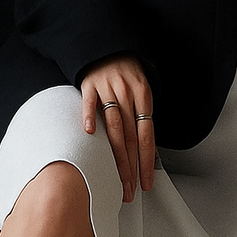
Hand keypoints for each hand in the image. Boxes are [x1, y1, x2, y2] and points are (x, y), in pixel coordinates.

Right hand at [80, 53, 155, 202]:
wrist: (109, 44)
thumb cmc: (126, 72)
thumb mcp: (141, 90)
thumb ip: (140, 116)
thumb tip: (144, 149)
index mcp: (144, 96)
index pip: (147, 136)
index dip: (147, 162)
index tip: (146, 183)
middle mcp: (127, 93)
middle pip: (130, 137)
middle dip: (131, 167)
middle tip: (129, 191)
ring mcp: (108, 88)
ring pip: (113, 127)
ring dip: (116, 156)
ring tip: (116, 179)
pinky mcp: (89, 84)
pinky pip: (89, 103)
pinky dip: (89, 116)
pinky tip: (89, 133)